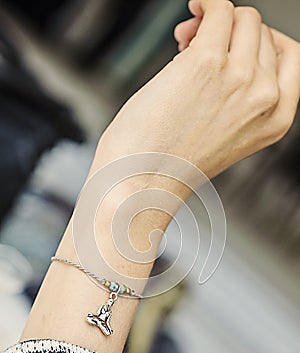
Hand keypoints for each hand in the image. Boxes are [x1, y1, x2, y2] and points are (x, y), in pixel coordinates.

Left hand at [97, 0, 299, 184]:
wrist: (144, 180)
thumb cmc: (173, 160)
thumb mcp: (228, 132)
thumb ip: (240, 92)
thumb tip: (224, 38)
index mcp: (276, 119)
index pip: (288, 55)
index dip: (260, 42)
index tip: (235, 43)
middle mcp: (264, 97)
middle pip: (262, 33)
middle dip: (232, 31)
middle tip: (200, 46)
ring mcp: (239, 78)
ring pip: (242, 17)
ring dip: (215, 19)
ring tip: (187, 40)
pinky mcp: (206, 63)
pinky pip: (217, 10)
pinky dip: (205, 4)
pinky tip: (191, 13)